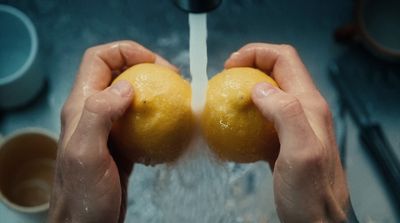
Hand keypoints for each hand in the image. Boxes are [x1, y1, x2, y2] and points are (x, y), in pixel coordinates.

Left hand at [48, 41, 175, 222]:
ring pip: (131, 95)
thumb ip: (99, 115)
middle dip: (147, 67)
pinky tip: (171, 125)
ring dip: (154, 91)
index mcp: (81, 106)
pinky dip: (157, 115)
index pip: (99, 59)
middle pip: (118, 73)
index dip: (127, 51)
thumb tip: (126, 87)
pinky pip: (140, 119)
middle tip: (173, 80)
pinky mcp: (121, 144)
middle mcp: (92, 112)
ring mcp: (108, 128)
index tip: (156, 63)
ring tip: (176, 98)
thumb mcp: (86, 153)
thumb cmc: (83, 195)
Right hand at [225, 43, 349, 221]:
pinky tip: (233, 127)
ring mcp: (295, 126)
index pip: (284, 59)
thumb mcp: (300, 153)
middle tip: (224, 80)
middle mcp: (305, 110)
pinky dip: (246, 114)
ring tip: (225, 100)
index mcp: (310, 105)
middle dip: (248, 67)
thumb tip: (259, 89)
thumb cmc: (310, 195)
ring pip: (269, 93)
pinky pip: (264, 117)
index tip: (230, 66)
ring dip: (246, 90)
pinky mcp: (284, 141)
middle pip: (276, 72)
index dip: (256, 53)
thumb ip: (285, 114)